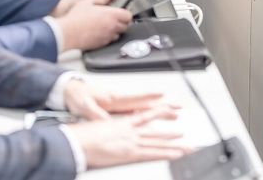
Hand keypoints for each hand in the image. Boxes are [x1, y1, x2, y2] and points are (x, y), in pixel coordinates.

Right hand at [55, 0, 131, 50]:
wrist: (67, 33)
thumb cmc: (76, 18)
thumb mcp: (88, 2)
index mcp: (111, 15)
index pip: (129, 16)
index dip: (125, 13)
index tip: (120, 12)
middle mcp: (112, 27)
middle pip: (125, 26)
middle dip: (121, 22)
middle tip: (112, 18)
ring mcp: (108, 37)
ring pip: (118, 34)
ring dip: (114, 30)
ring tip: (104, 25)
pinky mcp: (102, 44)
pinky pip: (110, 40)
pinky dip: (107, 37)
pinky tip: (98, 32)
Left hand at [63, 78, 166, 119]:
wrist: (70, 90)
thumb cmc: (77, 96)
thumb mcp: (85, 106)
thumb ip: (96, 114)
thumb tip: (107, 121)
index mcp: (113, 98)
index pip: (135, 97)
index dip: (148, 97)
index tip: (162, 96)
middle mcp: (120, 98)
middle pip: (145, 102)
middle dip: (162, 104)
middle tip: (177, 106)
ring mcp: (120, 101)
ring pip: (144, 105)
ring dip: (159, 108)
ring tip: (172, 110)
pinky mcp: (118, 105)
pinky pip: (137, 109)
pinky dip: (149, 110)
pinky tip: (155, 114)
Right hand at [67, 108, 187, 167]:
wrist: (76, 141)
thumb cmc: (82, 136)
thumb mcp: (97, 126)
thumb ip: (108, 126)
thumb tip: (111, 127)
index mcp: (122, 122)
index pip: (145, 115)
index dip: (159, 112)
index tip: (169, 109)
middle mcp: (130, 130)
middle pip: (155, 130)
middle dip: (170, 132)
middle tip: (183, 132)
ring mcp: (131, 141)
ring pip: (158, 142)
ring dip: (174, 143)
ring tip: (186, 145)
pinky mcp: (130, 153)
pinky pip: (153, 153)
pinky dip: (166, 153)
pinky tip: (176, 154)